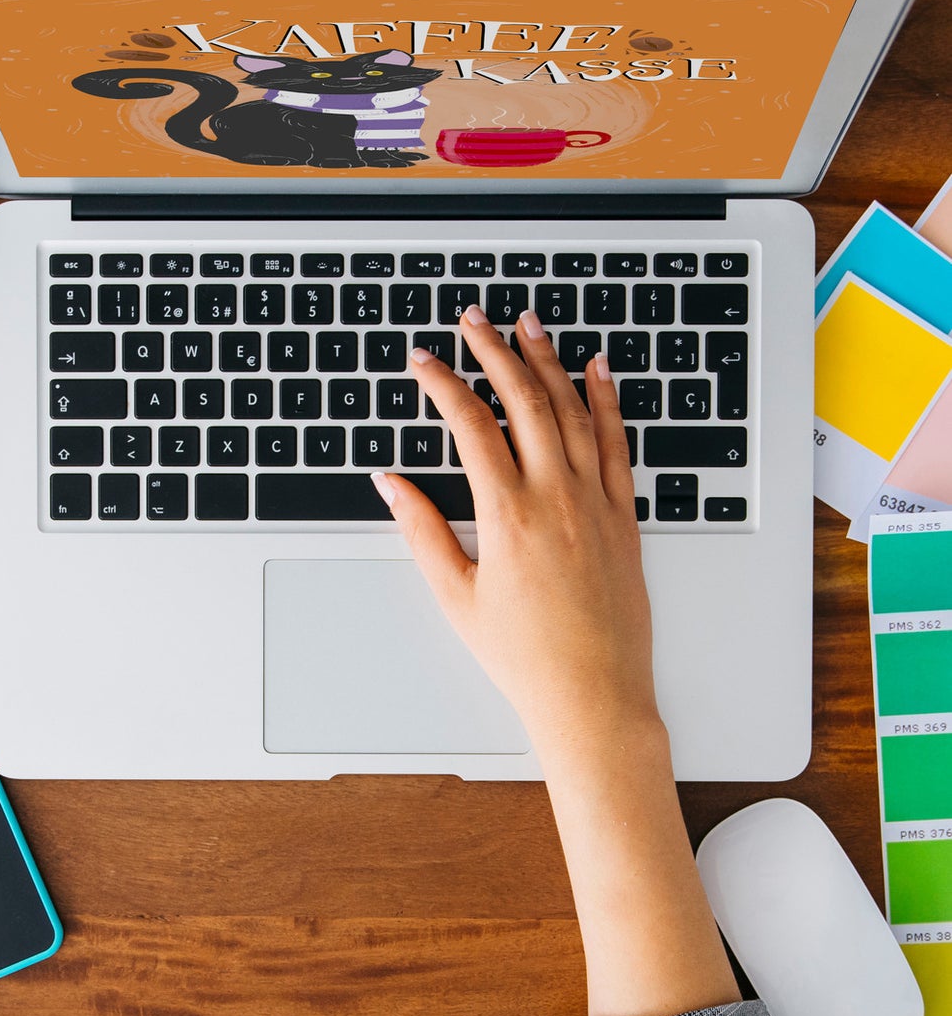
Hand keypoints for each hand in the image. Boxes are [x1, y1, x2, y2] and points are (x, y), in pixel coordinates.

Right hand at [373, 305, 656, 760]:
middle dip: (494, 351)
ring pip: (572, 410)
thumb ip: (421, 531)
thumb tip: (391, 483)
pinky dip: (606, 400)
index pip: (470, 426)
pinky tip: (596, 370)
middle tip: (474, 320)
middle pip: (523, 401)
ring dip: (548, 361)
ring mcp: (596, 502)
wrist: (593, 694)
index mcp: (507, 514)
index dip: (443, 385)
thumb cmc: (522, 656)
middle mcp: (556, 497)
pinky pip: (616, 443)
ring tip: (528, 325)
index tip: (423, 361)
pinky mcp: (624, 517)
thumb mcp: (456, 596)